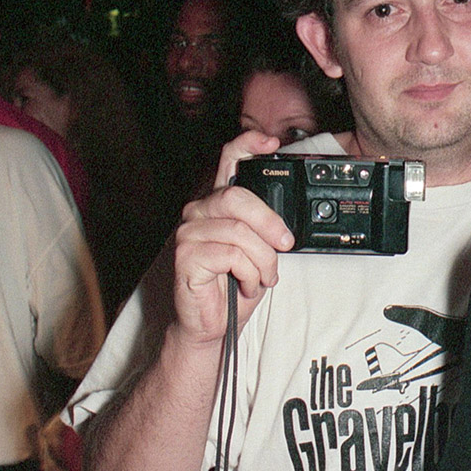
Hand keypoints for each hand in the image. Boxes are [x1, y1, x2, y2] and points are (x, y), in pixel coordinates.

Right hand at [172, 131, 294, 345]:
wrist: (215, 327)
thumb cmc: (235, 288)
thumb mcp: (259, 251)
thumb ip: (265, 228)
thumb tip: (285, 221)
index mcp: (217, 205)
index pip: (227, 161)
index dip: (247, 144)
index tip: (271, 143)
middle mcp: (199, 212)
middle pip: (237, 197)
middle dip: (270, 223)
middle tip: (284, 245)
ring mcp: (188, 233)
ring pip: (240, 232)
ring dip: (263, 261)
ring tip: (263, 278)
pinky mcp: (185, 256)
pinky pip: (231, 255)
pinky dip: (250, 274)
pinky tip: (247, 285)